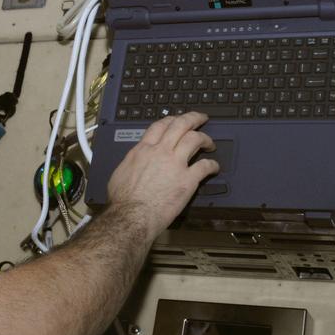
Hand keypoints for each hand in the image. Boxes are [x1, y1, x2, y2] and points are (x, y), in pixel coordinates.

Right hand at [105, 111, 218, 239]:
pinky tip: (214, 167)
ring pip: (195, 139)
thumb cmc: (123, 201)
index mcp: (143, 150)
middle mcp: (160, 152)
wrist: (131, 216)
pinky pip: (204, 166)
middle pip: (180, 125)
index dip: (172, 119)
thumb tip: (133, 163)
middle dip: (193, 118)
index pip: (160, 126)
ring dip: (205, 138)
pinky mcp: (187, 180)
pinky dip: (212, 165)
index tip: (177, 119)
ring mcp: (175, 164)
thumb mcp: (120, 173)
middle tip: (201, 118)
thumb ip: (132, 163)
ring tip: (210, 143)